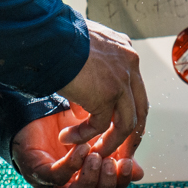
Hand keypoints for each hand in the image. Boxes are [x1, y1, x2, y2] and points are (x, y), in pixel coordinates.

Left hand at [12, 110, 144, 187]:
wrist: (38, 110)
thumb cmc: (68, 127)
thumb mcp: (99, 140)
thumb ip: (117, 157)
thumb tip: (140, 173)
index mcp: (86, 184)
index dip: (121, 184)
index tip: (128, 163)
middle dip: (107, 187)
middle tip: (112, 163)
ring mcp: (50, 185)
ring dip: (89, 181)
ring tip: (97, 157)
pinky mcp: (34, 171)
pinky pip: (55, 178)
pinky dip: (71, 165)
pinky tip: (81, 149)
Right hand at [58, 19, 149, 155]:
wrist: (47, 35)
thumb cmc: (54, 39)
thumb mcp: (81, 50)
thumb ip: (90, 69)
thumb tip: (84, 92)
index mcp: (124, 51)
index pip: (136, 88)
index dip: (128, 111)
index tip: (118, 127)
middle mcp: (129, 63)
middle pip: (141, 108)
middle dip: (131, 134)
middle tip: (118, 150)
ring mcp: (122, 79)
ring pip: (126, 123)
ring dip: (109, 142)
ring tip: (92, 151)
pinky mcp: (108, 94)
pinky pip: (101, 126)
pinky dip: (84, 136)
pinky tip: (68, 138)